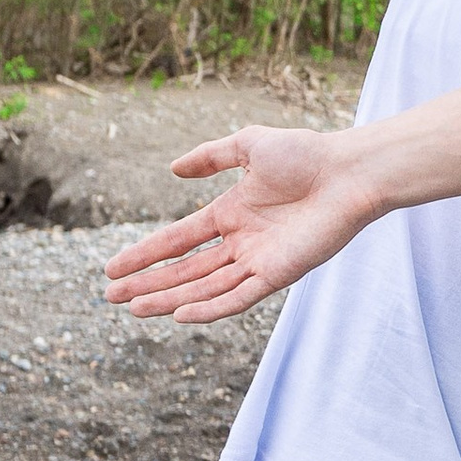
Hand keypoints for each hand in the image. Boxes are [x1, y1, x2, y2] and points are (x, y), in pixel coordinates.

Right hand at [100, 127, 379, 323]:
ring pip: (205, 287)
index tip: (112, 268)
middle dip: (147, 285)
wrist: (349, 172)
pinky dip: (211, 308)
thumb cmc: (307, 154)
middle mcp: (241, 242)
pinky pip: (239, 297)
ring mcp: (258, 261)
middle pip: (184, 270)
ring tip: (134, 310)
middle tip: (111, 298)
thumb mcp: (249, 146)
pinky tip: (181, 315)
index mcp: (231, 214)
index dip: (145, 255)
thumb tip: (173, 169)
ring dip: (169, 299)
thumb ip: (211, 157)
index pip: (178, 241)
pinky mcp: (279, 274)